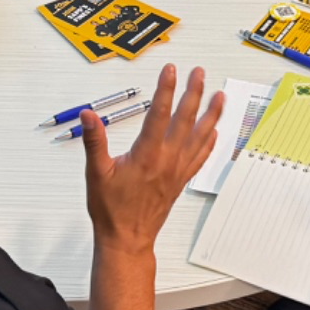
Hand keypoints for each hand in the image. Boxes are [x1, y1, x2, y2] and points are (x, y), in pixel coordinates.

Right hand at [81, 64, 223, 258]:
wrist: (128, 238)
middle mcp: (167, 160)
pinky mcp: (181, 180)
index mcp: (147, 155)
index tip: (170, 70)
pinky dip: (210, 142)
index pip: (159, 113)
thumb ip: (94, 141)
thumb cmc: (112, 210)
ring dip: (211, 115)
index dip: (166, 89)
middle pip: (185, 120)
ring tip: (220, 97)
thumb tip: (89, 116)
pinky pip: (200, 157)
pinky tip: (215, 132)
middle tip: (199, 73)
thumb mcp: (96, 173)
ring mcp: (177, 170)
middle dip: (194, 93)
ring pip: (200, 137)